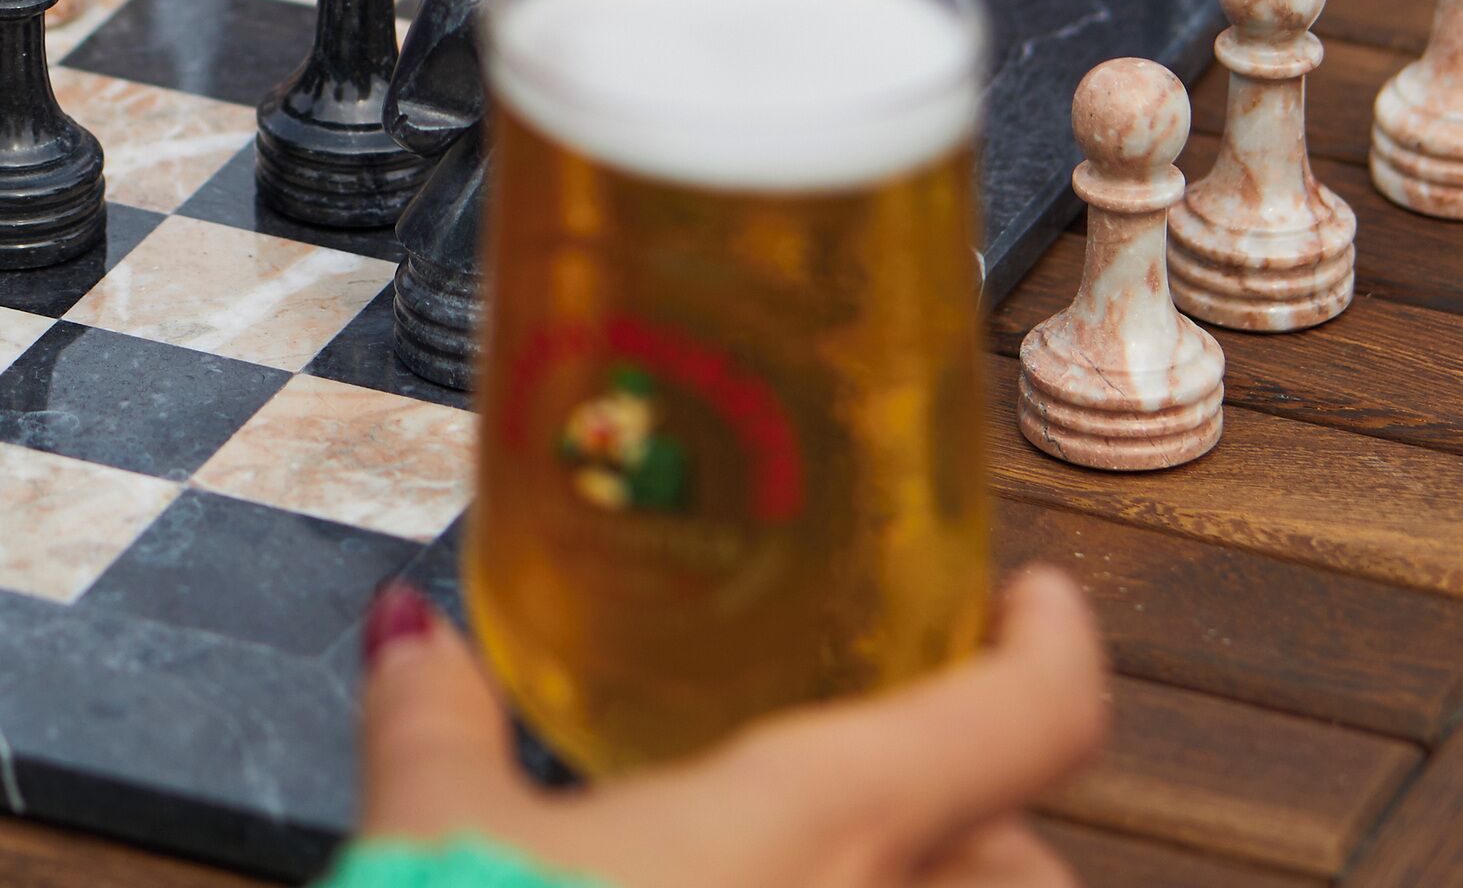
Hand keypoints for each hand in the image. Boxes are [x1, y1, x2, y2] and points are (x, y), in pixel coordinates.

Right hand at [356, 568, 1107, 887]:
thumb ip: (434, 716)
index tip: (1032, 603)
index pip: (1033, 717)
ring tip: (813, 879)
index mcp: (827, 823)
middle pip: (1020, 866)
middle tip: (873, 798)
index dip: (1053, 645)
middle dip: (968, 832)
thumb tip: (409, 633)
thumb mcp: (432, 832)